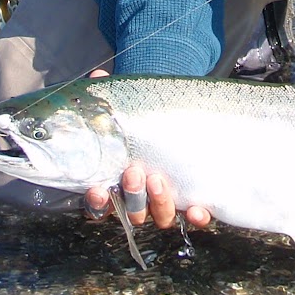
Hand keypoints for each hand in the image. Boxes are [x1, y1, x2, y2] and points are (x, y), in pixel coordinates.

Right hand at [80, 71, 211, 229]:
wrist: (176, 120)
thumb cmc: (142, 120)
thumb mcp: (127, 108)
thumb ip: (110, 97)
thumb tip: (97, 77)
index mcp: (118, 183)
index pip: (100, 204)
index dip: (97, 202)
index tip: (98, 190)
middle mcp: (141, 200)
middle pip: (132, 212)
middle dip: (133, 195)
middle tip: (135, 171)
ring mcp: (166, 202)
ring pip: (159, 217)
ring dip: (159, 202)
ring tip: (158, 178)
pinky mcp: (192, 200)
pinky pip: (194, 217)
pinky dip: (196, 216)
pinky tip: (197, 209)